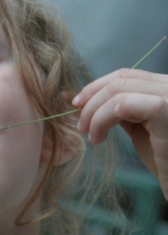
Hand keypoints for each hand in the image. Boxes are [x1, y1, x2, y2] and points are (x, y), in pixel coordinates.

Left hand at [73, 68, 167, 199]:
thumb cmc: (164, 159)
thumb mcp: (139, 126)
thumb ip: (119, 109)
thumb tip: (84, 99)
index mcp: (165, 87)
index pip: (126, 75)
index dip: (96, 87)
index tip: (76, 104)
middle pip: (120, 80)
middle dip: (91, 101)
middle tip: (81, 126)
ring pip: (119, 91)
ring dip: (95, 114)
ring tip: (92, 136)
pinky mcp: (167, 111)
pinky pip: (126, 104)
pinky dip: (105, 117)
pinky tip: (101, 135)